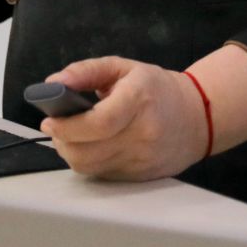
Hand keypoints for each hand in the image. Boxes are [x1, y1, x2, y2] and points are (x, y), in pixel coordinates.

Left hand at [38, 56, 209, 181]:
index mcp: (139, 100)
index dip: (67, 126)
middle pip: (87, 152)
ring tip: (71, 136)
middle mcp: (142, 135)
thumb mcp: (123, 68)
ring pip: (90, 168)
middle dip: (62, 141)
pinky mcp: (140, 178)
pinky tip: (93, 147)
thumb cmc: (157, 89)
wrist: (198, 117)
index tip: (49, 121)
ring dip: (72, 153)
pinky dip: (89, 162)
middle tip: (56, 127)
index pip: (99, 123)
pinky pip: (102, 175)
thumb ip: (85, 71)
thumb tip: (52, 84)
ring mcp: (142, 161)